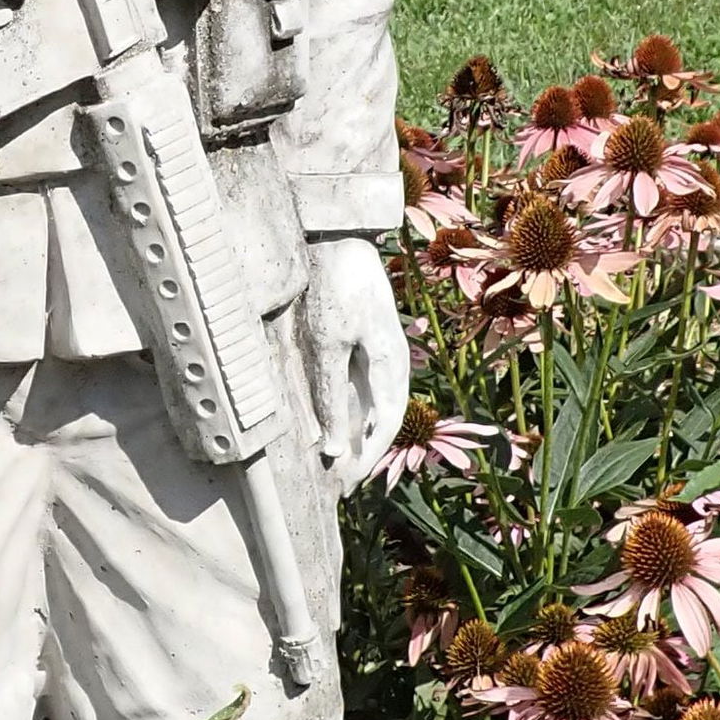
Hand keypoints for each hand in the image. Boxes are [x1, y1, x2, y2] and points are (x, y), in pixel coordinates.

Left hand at [300, 236, 411, 492]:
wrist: (333, 232)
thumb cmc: (332, 284)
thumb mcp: (327, 344)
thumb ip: (330, 398)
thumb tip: (333, 452)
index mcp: (392, 364)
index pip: (386, 426)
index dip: (367, 459)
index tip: (343, 487)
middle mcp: (390, 361)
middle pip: (380, 419)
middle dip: (359, 454)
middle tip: (334, 486)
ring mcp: (377, 350)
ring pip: (369, 405)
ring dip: (352, 434)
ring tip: (328, 462)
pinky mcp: (360, 340)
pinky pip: (358, 386)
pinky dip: (344, 410)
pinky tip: (327, 423)